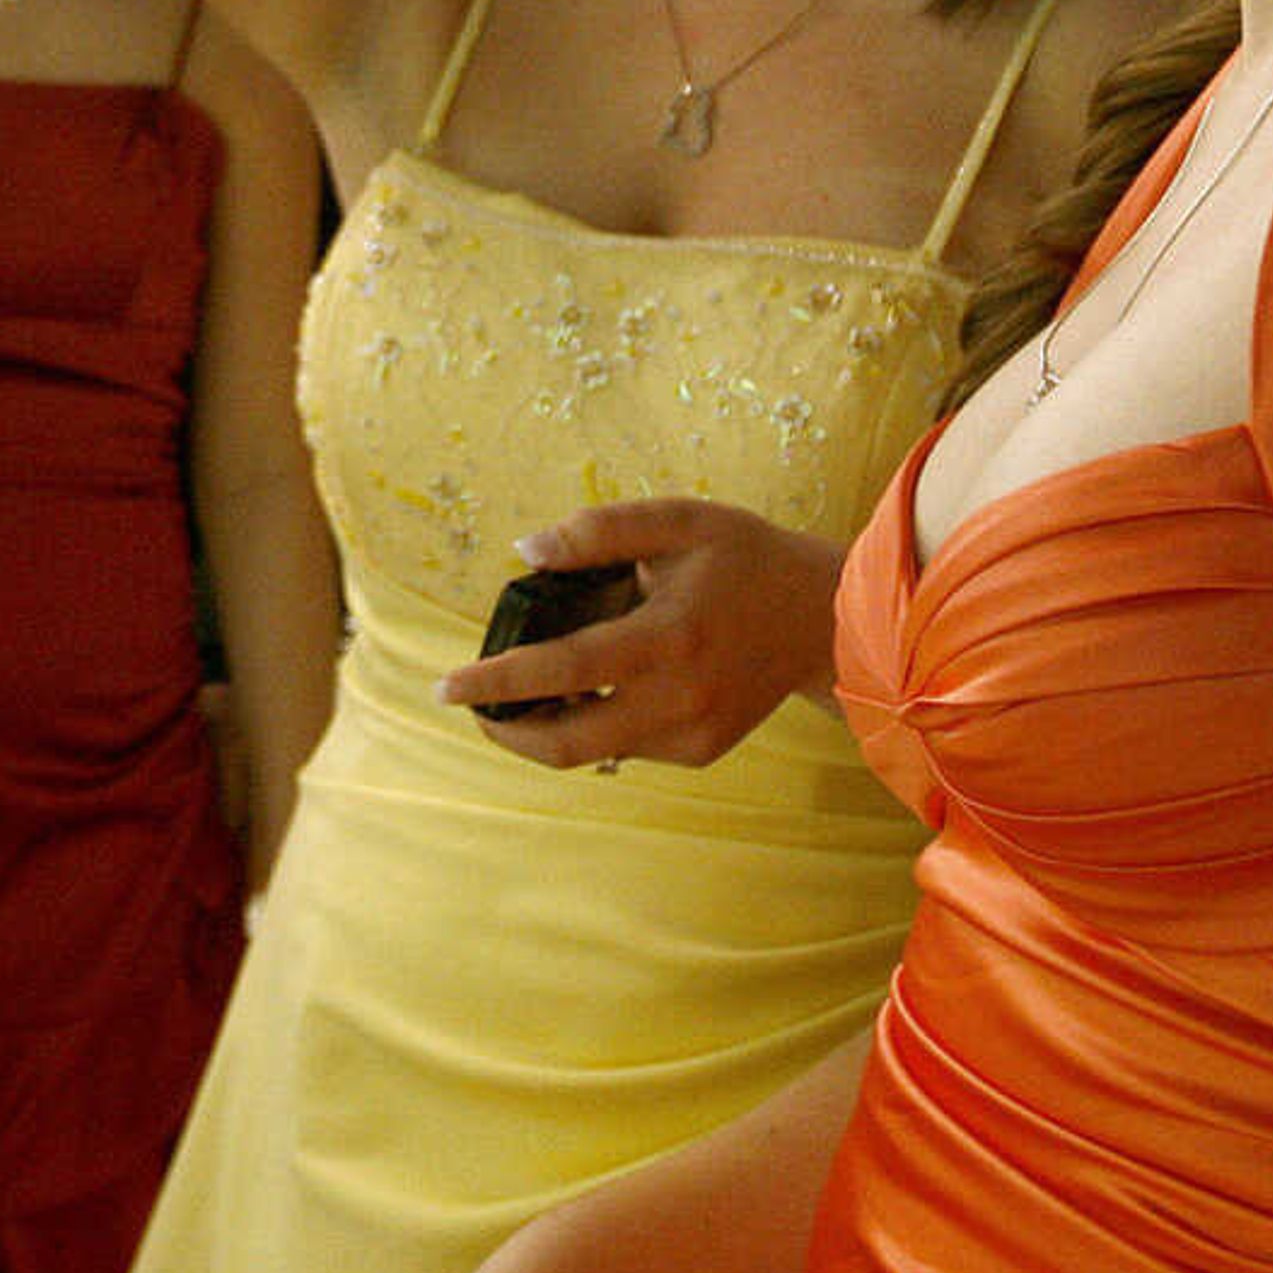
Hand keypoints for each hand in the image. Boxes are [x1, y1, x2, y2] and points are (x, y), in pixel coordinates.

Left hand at [438, 498, 844, 771]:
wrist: (826, 620)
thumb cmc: (746, 559)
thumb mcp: (680, 521)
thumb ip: (601, 531)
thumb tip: (525, 551)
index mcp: (670, 637)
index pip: (564, 669)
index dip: (498, 681)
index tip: (446, 685)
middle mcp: (680, 699)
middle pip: (569, 742)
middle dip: (506, 729)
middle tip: (469, 704)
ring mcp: (692, 734)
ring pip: (593, 750)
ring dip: (544, 727)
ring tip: (520, 689)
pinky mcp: (700, 751)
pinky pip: (626, 744)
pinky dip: (595, 720)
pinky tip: (593, 685)